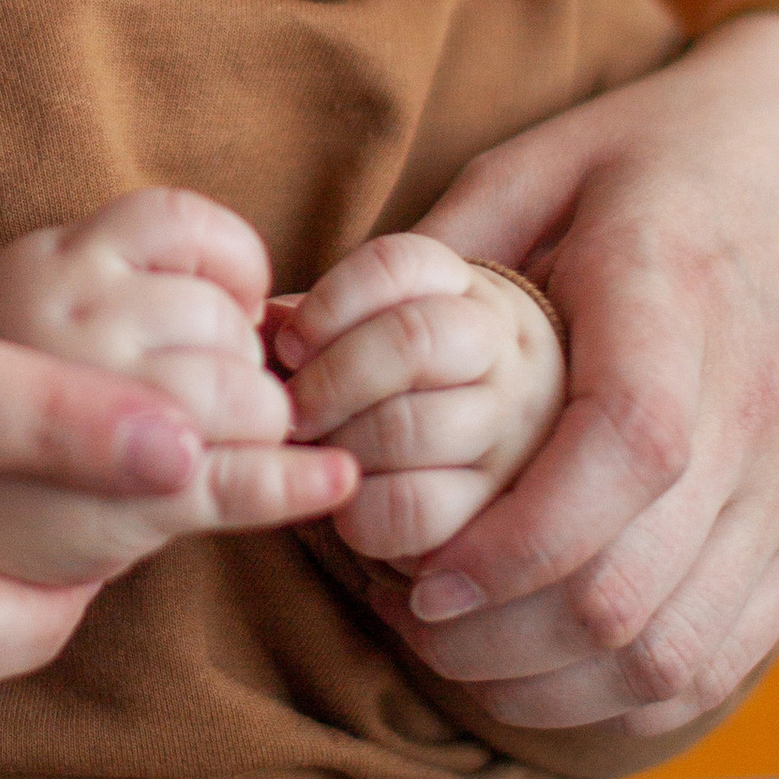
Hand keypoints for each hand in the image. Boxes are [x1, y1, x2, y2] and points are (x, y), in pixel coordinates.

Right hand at [0, 189, 356, 585]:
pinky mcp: (127, 498)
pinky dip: (300, 483)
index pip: (182, 220)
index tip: (235, 309)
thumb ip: (140, 288)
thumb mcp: (52, 308)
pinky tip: (332, 480)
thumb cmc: (12, 401)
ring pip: (245, 393)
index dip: (234, 263)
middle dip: (245, 363)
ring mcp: (98, 410)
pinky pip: (243, 482)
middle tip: (212, 402)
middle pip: (223, 318)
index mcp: (56, 261)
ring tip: (217, 444)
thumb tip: (277, 312)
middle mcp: (74, 320)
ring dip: (263, 424)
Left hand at [275, 234, 564, 562]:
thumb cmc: (415, 393)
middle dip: (329, 382)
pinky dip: (360, 513)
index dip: (329, 304)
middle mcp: (504, 349)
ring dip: (340, 448)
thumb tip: (256, 329)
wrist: (522, 476)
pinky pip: (413, 508)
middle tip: (291, 415)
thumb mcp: (383, 335)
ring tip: (320, 459)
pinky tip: (351, 508)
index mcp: (468, 291)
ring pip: (409, 426)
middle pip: (411, 339)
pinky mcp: (501, 506)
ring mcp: (513, 427)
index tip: (289, 346)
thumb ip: (322, 324)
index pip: (397, 264)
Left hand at [363, 13, 778, 735]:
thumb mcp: (537, 164)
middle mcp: (755, 409)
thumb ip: (428, 253)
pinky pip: (722, 658)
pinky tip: (544, 672)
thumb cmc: (651, 158)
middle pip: (638, 583)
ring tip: (461, 654)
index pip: (626, 453)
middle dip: (502, 636)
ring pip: (676, 648)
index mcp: (678, 302)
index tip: (423, 579)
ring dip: (554, 682)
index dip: (518, 543)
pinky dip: (625, 695)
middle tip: (411, 621)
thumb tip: (293, 332)